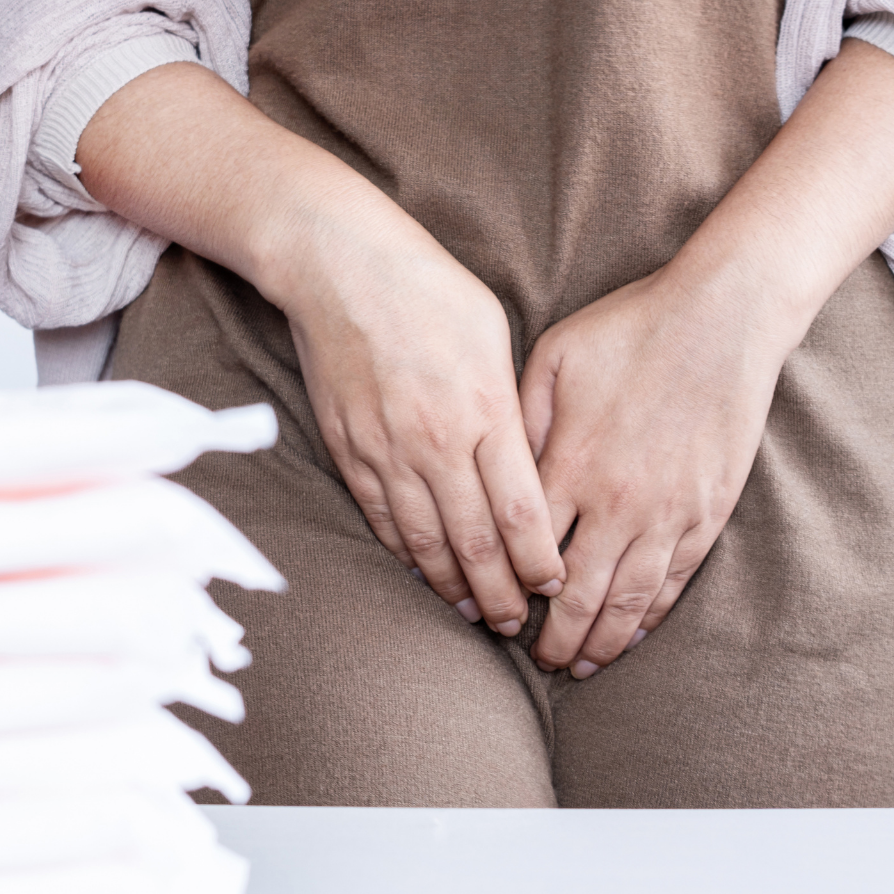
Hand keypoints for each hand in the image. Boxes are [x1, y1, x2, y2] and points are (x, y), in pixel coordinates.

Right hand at [74, 62, 565, 630]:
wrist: (339, 266)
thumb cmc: (429, 288)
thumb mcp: (493, 334)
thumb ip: (511, 403)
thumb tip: (528, 457)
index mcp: (484, 411)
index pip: (523, 510)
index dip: (540, 561)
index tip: (554, 587)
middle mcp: (437, 441)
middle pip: (476, 540)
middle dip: (500, 592)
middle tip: (517, 626)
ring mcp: (387, 450)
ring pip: (426, 540)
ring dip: (452, 585)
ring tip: (473, 611)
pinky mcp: (350, 449)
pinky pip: (382, 517)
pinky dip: (405, 553)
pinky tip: (422, 572)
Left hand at [520, 267, 790, 675]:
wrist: (724, 319)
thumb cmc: (632, 329)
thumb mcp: (553, 359)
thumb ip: (520, 420)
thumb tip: (496, 474)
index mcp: (569, 464)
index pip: (526, 553)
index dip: (508, 593)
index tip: (494, 614)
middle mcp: (615, 502)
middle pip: (575, 596)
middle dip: (551, 639)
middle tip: (535, 659)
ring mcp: (666, 514)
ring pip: (626, 603)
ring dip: (599, 643)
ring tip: (579, 666)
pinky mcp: (706, 514)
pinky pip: (672, 583)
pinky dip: (649, 619)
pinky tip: (632, 637)